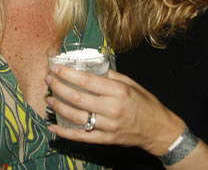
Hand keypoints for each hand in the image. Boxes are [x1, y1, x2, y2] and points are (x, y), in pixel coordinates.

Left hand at [45, 65, 184, 156]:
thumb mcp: (131, 84)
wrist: (159, 130)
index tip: (55, 67)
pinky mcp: (106, 139)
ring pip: (76, 117)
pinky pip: (82, 136)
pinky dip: (65, 132)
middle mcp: (112, 108)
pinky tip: (53, 126)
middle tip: (48, 80)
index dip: (68, 73)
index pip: (87, 80)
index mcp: (118, 91)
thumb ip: (110, 76)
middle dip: (58, 87)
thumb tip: (90, 67)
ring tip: (49, 99)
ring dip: (59, 107)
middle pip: (78, 97)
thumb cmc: (146, 104)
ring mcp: (108, 126)